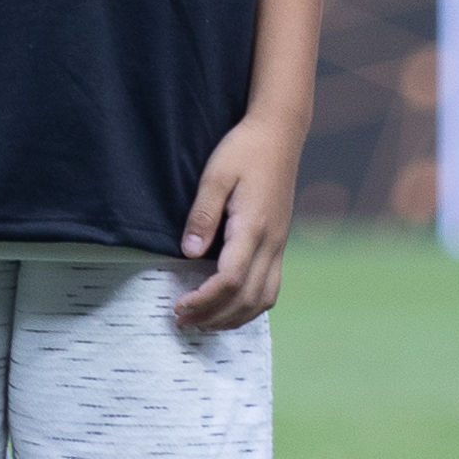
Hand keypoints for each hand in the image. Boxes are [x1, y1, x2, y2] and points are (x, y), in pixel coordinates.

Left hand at [175, 111, 305, 327]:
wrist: (278, 135)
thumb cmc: (243, 151)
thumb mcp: (215, 176)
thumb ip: (202, 216)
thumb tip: (189, 254)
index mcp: (254, 227)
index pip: (231, 279)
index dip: (204, 300)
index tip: (178, 307)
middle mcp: (272, 243)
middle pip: (248, 298)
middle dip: (215, 316)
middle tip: (182, 322)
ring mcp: (280, 245)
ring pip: (265, 298)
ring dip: (234, 317)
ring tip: (203, 322)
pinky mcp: (279, 243)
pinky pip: (271, 287)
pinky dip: (250, 305)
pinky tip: (229, 306)